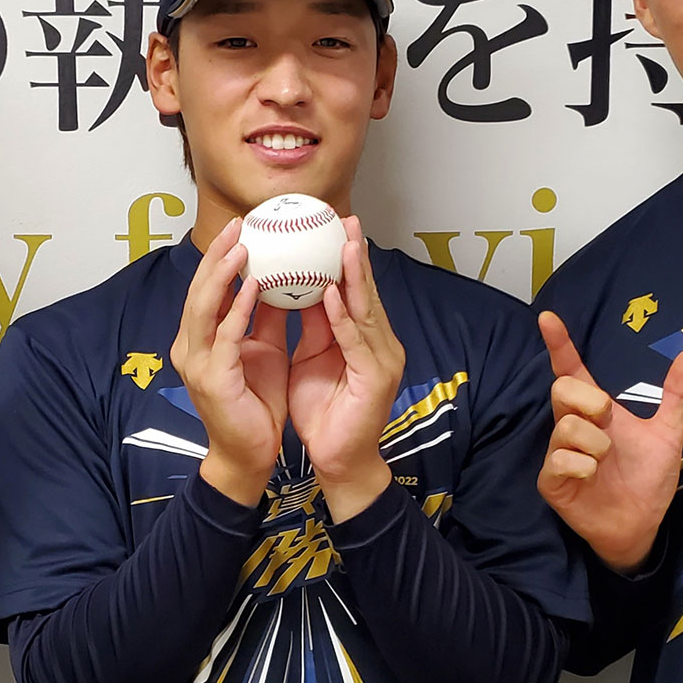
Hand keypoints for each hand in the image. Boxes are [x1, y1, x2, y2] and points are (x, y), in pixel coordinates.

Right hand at [171, 218, 288, 505]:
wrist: (250, 456)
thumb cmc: (255, 405)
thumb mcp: (265, 351)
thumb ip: (266, 317)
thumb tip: (281, 280)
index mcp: (202, 337)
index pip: (208, 287)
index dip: (221, 256)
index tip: (242, 227)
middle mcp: (192, 345)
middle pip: (200, 289)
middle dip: (218, 254)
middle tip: (239, 224)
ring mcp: (197, 362)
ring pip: (204, 306)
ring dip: (223, 273)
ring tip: (242, 246)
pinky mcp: (212, 378)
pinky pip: (225, 335)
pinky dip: (239, 308)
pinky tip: (254, 286)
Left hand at [286, 217, 406, 520]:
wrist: (338, 461)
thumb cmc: (324, 413)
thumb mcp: (312, 359)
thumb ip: (313, 326)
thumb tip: (300, 289)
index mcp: (364, 338)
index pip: (354, 289)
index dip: (346, 257)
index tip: (335, 225)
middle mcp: (379, 343)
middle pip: (365, 291)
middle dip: (355, 255)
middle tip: (346, 220)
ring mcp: (382, 360)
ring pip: (365, 309)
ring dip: (353, 275)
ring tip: (344, 244)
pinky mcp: (376, 379)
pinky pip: (355, 341)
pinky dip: (342, 317)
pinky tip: (331, 294)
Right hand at [536, 311, 682, 573]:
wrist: (641, 525)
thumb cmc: (648, 479)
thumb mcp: (667, 434)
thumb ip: (676, 395)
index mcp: (595, 411)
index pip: (571, 370)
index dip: (559, 344)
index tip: (548, 318)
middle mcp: (572, 427)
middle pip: (562, 389)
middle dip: (589, 401)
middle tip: (609, 420)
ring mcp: (558, 454)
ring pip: (564, 426)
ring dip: (594, 442)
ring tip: (606, 460)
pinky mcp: (552, 481)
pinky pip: (559, 460)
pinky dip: (583, 466)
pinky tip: (593, 477)